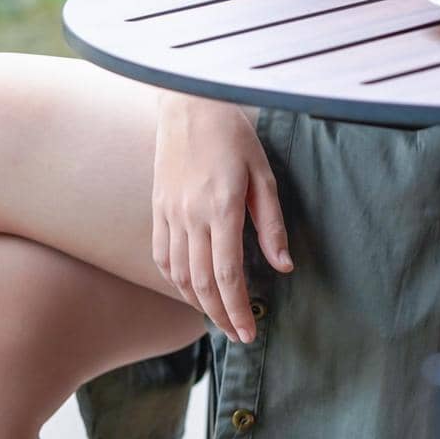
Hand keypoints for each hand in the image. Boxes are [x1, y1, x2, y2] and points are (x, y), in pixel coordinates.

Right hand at [152, 92, 292, 343]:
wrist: (188, 102)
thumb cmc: (232, 133)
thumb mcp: (263, 173)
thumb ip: (271, 223)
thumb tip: (282, 266)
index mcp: (222, 208)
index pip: (228, 275)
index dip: (238, 310)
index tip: (249, 332)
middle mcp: (191, 216)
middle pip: (202, 284)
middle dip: (221, 317)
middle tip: (238, 336)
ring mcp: (169, 213)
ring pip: (178, 275)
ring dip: (197, 304)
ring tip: (218, 318)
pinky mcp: (157, 207)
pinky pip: (161, 255)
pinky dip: (174, 280)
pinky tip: (188, 289)